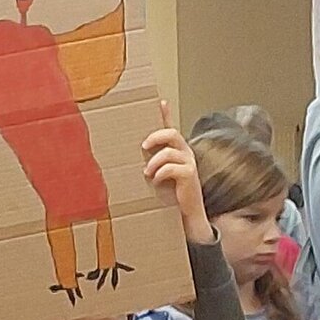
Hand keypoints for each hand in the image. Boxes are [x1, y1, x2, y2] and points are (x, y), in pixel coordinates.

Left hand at [142, 101, 213, 243]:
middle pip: (172, 133)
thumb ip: (148, 166)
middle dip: (156, 136)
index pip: (171, 128)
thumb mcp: (156, 178)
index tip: (159, 101)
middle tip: (143, 146)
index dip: (166, 114)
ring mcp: (189, 163)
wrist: (186, 217)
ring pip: (169, 151)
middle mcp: (185, 153)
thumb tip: (129, 162)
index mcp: (176, 152)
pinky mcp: (190, 175)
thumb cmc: (170, 198)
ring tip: (147, 173)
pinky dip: (160, 174)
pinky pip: (172, 167)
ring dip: (154, 161)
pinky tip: (156, 183)